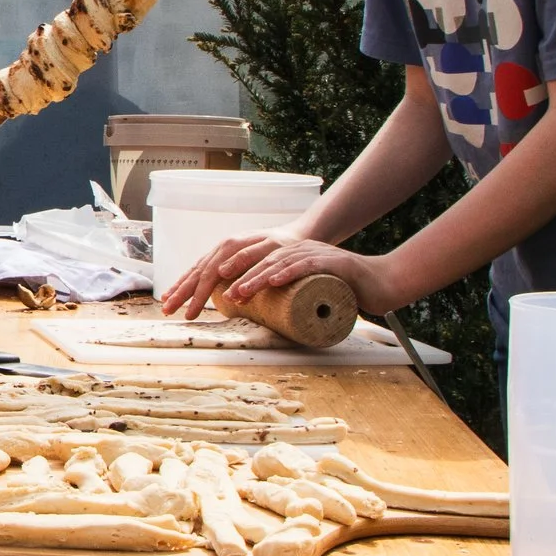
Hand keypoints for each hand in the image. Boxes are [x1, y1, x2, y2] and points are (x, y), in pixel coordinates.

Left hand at [160, 227, 403, 319]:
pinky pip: (305, 264)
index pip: (230, 264)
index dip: (202, 281)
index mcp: (273, 256)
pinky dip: (288, 271)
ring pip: (273, 261)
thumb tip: (239, 306)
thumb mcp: (295, 291)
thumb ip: (271, 294)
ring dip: (251, 277)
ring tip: (234, 293)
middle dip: (215, 281)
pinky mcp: (330, 261)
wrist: (378, 282)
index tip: (177, 302)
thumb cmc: (335, 290)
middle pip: (244, 260)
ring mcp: (308, 253)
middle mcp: (287, 250)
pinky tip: (274, 280)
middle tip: (196, 302)